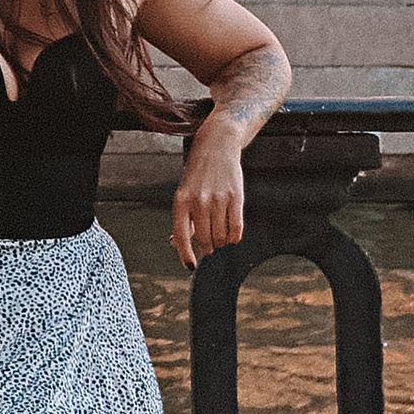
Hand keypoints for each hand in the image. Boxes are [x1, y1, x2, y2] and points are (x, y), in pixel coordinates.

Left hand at [172, 113, 246, 269]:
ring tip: (220, 237)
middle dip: (208, 247)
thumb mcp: (184, 194)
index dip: (186, 254)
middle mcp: (199, 201)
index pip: (181, 235)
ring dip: (221, 242)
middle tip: (209, 245)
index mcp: (181, 201)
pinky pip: (236, 228)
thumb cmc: (197, 174)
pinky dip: (235, 237)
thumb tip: (177, 245)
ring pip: (221, 236)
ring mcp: (218, 199)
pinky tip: (233, 236)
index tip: (191, 266)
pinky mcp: (235, 197)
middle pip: (204, 239)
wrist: (216, 147)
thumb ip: (183, 220)